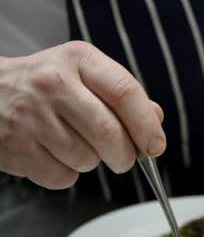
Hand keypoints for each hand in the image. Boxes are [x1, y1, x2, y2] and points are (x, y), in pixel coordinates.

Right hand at [0, 41, 165, 188]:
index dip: (146, 126)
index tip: (156, 146)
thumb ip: (123, 95)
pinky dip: (66, 174)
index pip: (125, 93)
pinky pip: (62, 177)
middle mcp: (52, 83)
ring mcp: (30, 115)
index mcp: (78, 59)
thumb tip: (155, 120)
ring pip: (86, 159)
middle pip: (108, 133)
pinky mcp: (16, 146)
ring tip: (75, 145)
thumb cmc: (46, 86)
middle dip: (125, 155)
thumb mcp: (84, 74)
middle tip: (124, 159)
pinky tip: (53, 154)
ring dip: (91, 162)